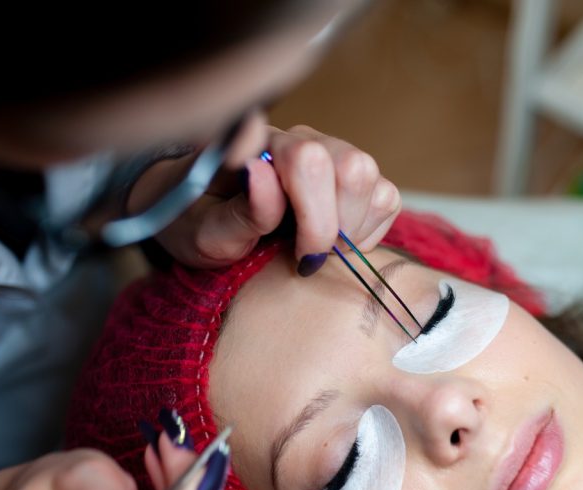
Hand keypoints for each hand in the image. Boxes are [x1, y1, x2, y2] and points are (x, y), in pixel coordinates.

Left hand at [152, 124, 401, 271]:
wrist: (197, 218)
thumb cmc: (196, 222)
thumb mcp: (205, 231)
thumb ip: (239, 210)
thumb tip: (263, 173)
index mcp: (262, 144)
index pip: (309, 162)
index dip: (315, 220)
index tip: (297, 257)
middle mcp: (304, 140)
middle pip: (353, 168)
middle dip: (338, 227)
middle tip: (307, 256)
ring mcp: (333, 155)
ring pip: (374, 182)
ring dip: (354, 230)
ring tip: (318, 249)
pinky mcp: (354, 179)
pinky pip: (386, 199)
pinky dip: (368, 231)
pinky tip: (334, 243)